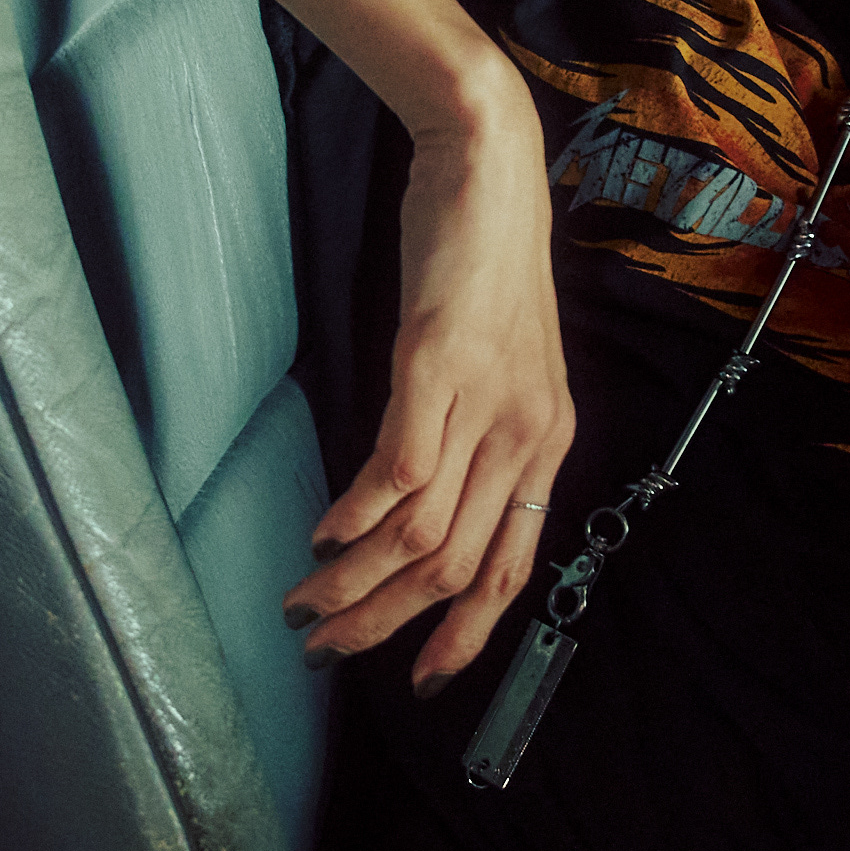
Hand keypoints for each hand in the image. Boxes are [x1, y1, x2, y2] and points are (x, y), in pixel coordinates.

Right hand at [277, 71, 574, 692]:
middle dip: (386, 625)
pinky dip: (354, 519)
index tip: (420, 680)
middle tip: (324, 650)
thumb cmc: (484, 266)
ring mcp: (483, 402)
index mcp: (546, 444)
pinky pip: (397, 472)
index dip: (465, 637)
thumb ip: (475, 440)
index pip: (511, 570)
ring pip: (420, 534)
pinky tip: (321, 538)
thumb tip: (418, 516)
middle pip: (456, 569)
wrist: (488, 171)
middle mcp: (526, 435)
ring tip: (303, 606)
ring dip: (354, 585)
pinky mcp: (436, 365)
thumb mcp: (499, 367)